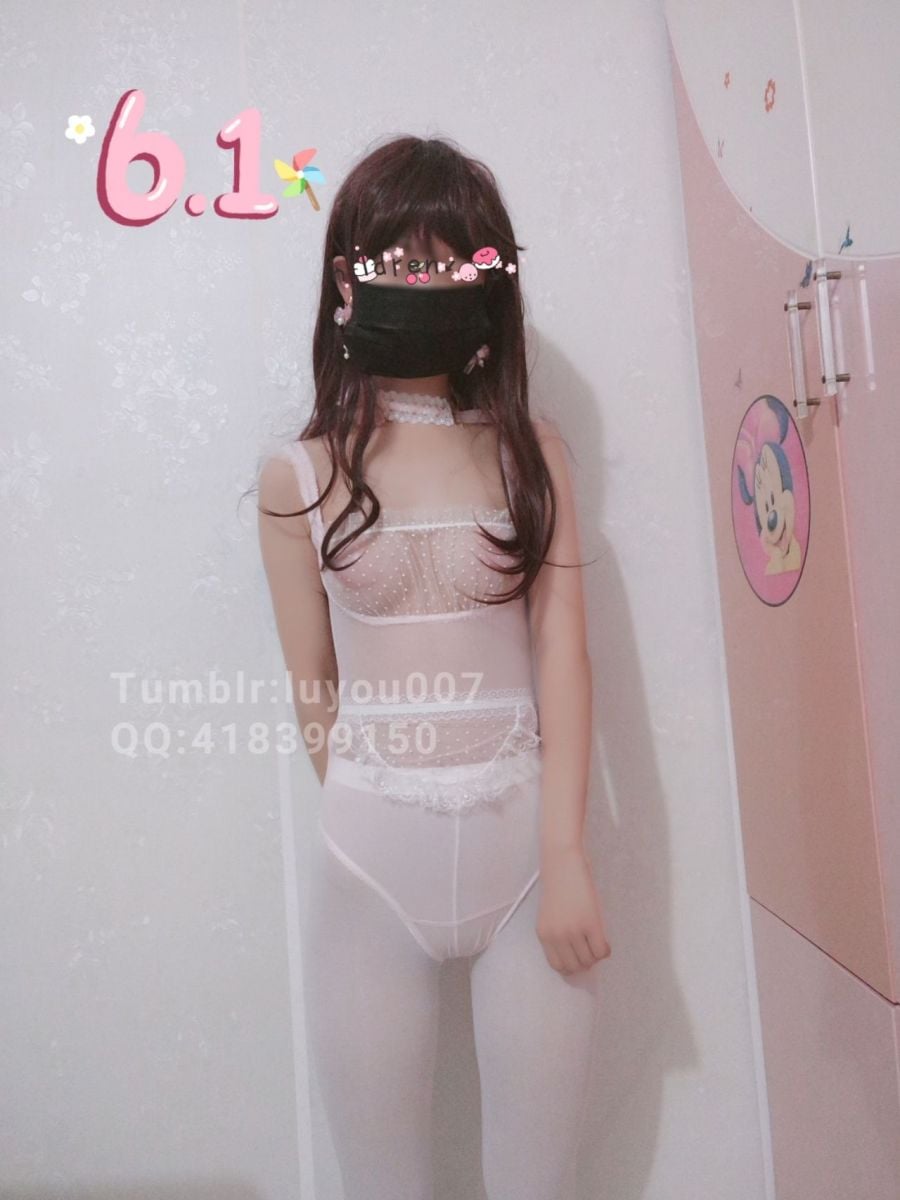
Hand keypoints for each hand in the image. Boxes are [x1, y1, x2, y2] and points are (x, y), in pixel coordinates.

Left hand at [536, 847, 611, 975]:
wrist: (562, 861)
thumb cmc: (558, 883)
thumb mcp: (551, 914)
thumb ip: (557, 934)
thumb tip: (575, 955)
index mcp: (544, 934)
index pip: (557, 965)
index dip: (571, 965)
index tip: (579, 958)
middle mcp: (556, 936)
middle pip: (574, 966)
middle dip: (585, 962)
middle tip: (591, 949)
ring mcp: (573, 931)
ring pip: (589, 960)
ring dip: (595, 955)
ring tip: (597, 941)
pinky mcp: (590, 923)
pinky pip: (601, 951)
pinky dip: (605, 950)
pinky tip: (605, 940)